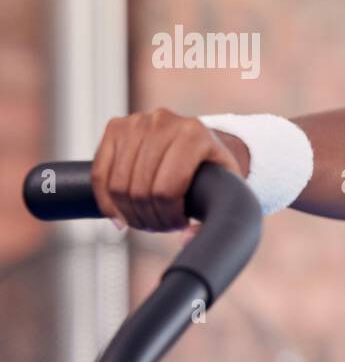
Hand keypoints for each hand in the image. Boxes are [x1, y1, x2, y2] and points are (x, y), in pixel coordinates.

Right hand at [90, 108, 245, 233]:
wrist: (202, 139)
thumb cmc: (214, 169)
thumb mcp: (227, 188)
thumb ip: (215, 217)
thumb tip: (186, 238)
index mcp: (194, 134)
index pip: (167, 189)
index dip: (169, 217)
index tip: (178, 225)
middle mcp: (163, 122)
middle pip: (141, 189)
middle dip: (149, 218)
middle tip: (160, 227)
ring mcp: (136, 122)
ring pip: (118, 184)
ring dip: (129, 213)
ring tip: (145, 221)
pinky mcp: (115, 127)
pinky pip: (100, 173)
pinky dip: (106, 201)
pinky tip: (120, 217)